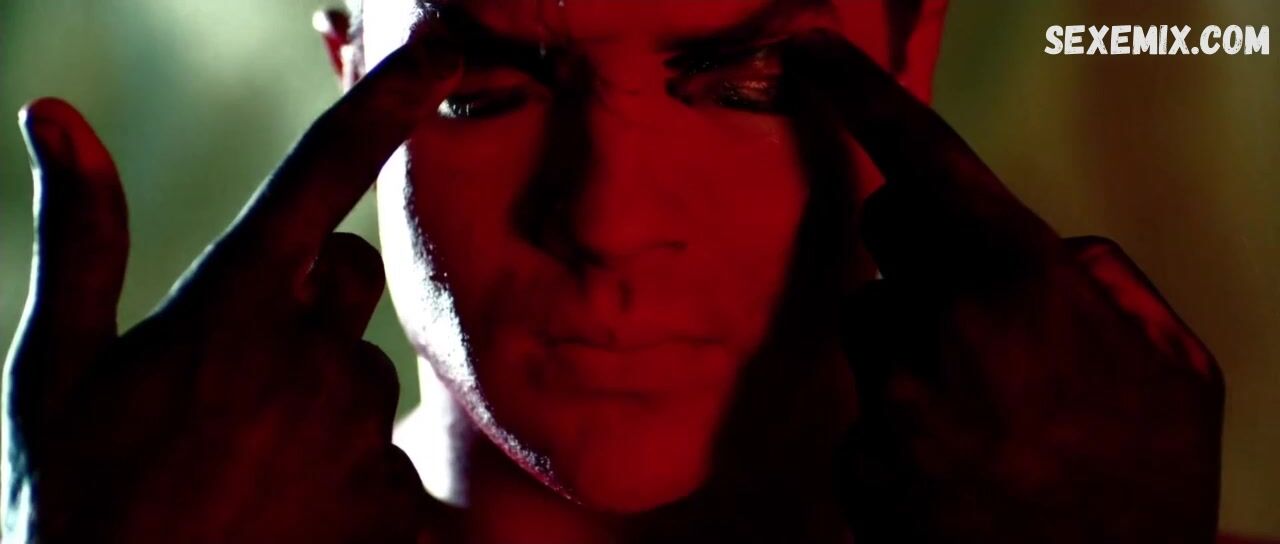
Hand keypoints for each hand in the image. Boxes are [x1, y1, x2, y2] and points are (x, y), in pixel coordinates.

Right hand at [3, 34, 459, 542]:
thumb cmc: (74, 508)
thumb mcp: (52, 374)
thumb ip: (79, 240)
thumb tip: (56, 115)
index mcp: (229, 314)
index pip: (318, 178)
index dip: (382, 104)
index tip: (436, 51)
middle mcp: (313, 364)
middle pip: (344, 283)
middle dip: (304, 305)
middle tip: (231, 380)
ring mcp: (362, 439)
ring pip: (362, 381)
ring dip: (320, 405)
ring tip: (246, 469)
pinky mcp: (397, 509)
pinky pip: (390, 463)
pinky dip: (349, 481)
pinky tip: (288, 516)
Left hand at [781, 32, 1223, 542]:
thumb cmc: (1145, 488)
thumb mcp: (1175, 367)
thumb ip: (1101, 280)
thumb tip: (1040, 250)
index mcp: (1023, 286)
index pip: (925, 159)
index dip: (861, 95)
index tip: (809, 52)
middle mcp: (939, 331)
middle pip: (885, 232)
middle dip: (923, 246)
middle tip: (974, 302)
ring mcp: (889, 400)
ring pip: (869, 320)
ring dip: (910, 338)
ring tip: (977, 405)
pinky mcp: (858, 459)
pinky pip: (865, 402)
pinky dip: (900, 416)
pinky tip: (954, 459)